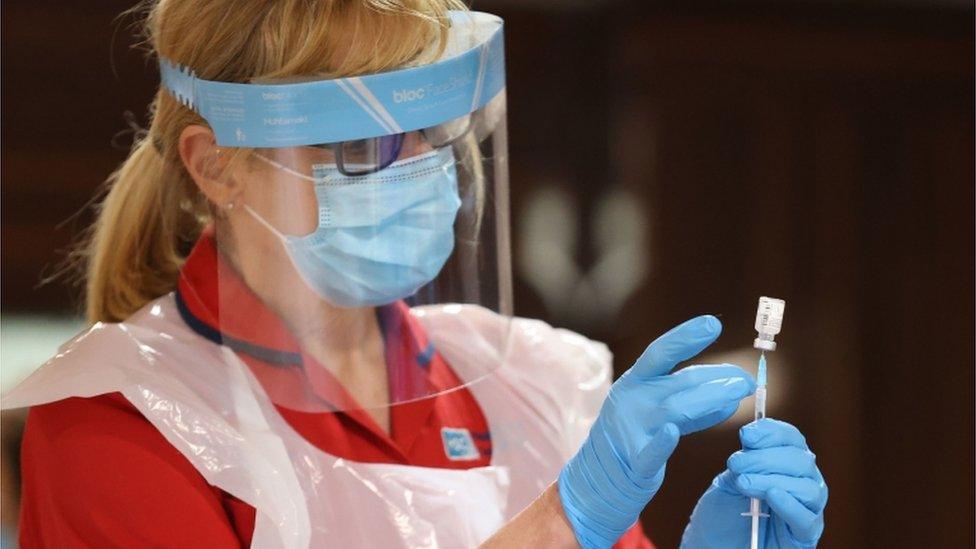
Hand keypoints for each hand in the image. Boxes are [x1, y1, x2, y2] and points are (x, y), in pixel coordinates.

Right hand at [558, 316, 755, 548]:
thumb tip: (732, 393)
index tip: (713, 324)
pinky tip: (673, 432)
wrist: (598, 479)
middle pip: (678, 383)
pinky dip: (663, 441)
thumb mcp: (659, 412)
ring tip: (738, 393)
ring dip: (710, 399)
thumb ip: (694, 403)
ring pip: (674, 410)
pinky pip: (650, 451)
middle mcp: (631, 400)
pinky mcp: (634, 462)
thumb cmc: (633, 439)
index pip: (661, 353)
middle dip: (716, 378)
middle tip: (747, 379)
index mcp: (634, 382)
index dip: (686, 337)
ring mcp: (631, 430)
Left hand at [681, 418, 827, 547]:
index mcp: (785, 465)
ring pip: (807, 487)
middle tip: (735, 463)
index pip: (791, 439)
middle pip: (801, 460)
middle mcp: (802, 484)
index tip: (746, 435)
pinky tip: (772, 495)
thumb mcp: (728, 481)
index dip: (772, 432)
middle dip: (765, 457)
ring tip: (744, 483)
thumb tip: (751, 435)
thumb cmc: (721, 515)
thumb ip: (743, 461)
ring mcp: (806, 511)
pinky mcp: (803, 537)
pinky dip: (791, 505)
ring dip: (773, 479)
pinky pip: (807, 519)